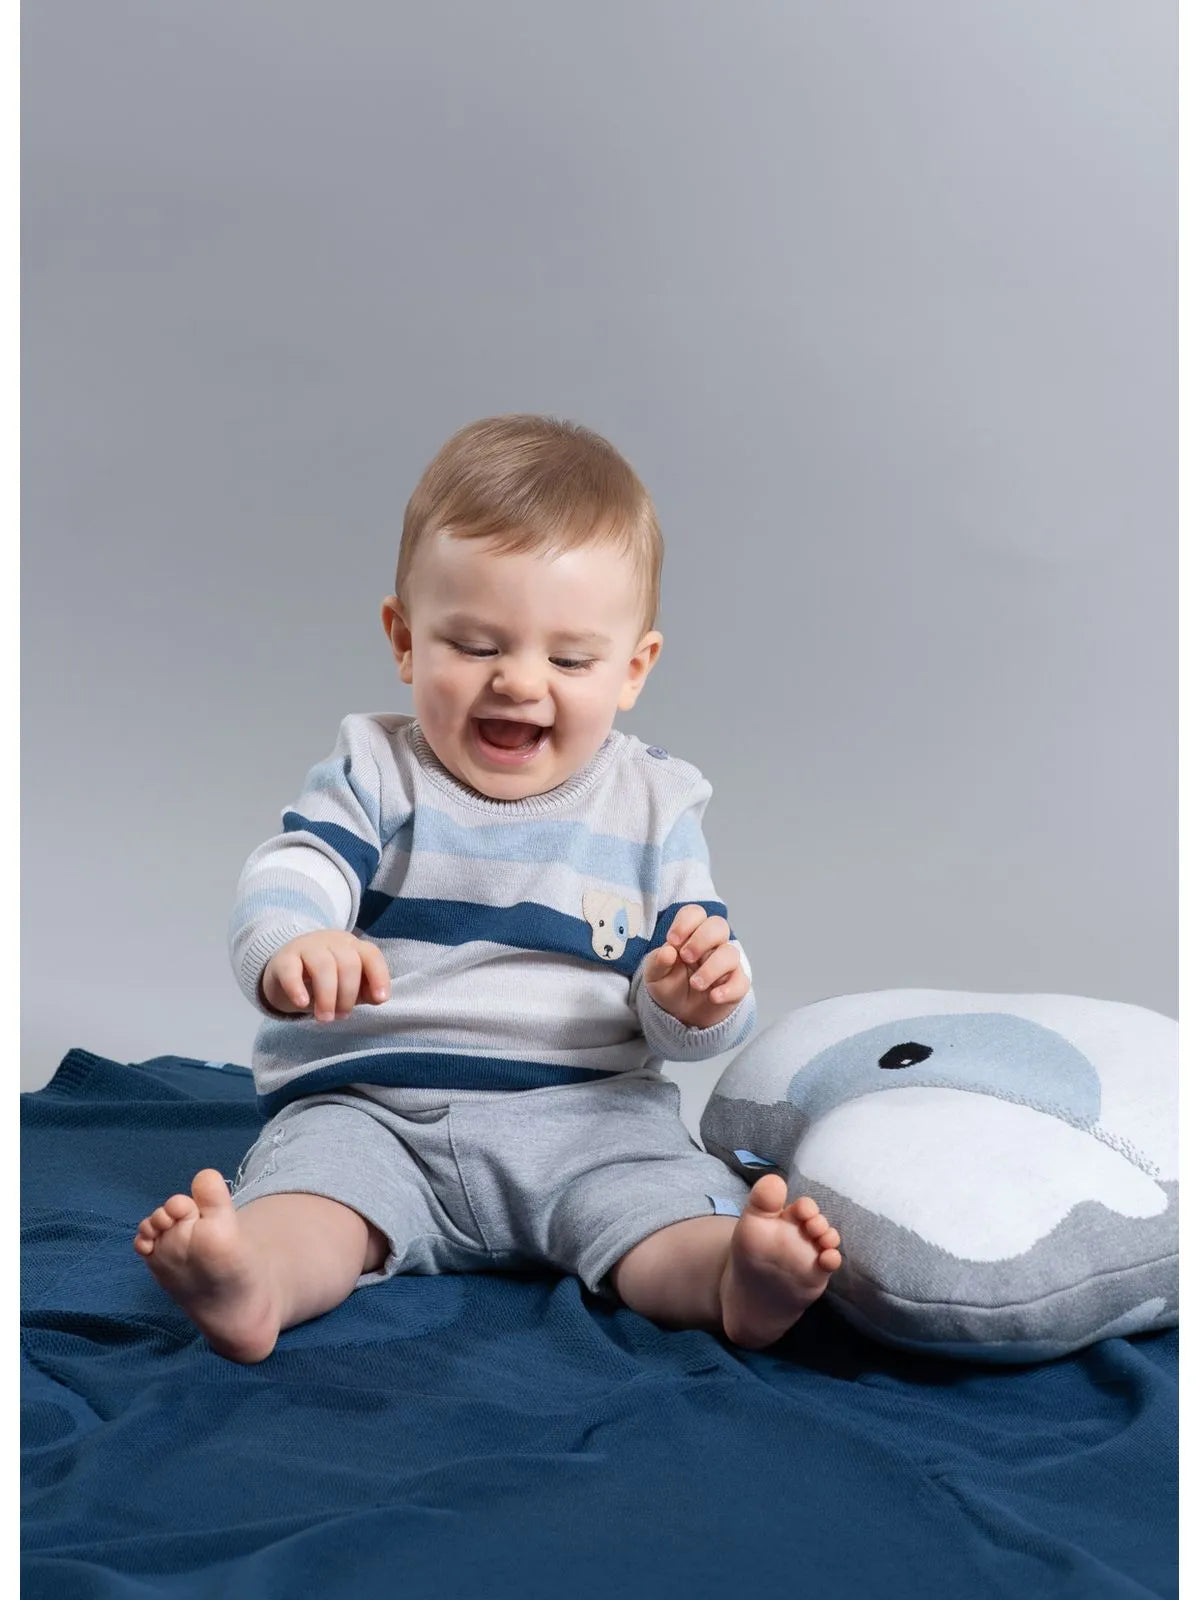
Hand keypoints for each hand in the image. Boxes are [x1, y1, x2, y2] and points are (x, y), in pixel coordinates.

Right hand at [261, 931, 390, 1022]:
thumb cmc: (323, 981)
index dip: (379, 976)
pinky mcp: (283, 959)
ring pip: (324, 966)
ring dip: (328, 996)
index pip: (371, 955)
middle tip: (341, 1016)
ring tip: (325, 1018)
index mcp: (352, 947)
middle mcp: (331, 942)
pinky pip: (291, 970)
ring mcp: (306, 947)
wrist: (283, 973)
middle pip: (348, 963)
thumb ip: (365, 991)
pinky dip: (297, 988)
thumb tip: (378, 997)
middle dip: (348, 994)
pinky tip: (302, 1003)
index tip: (380, 999)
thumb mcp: (347, 987)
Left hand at [641, 905, 749, 1030]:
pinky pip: (741, 982)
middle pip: (719, 925)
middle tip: (686, 958)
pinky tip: (713, 997)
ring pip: (731, 953)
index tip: (673, 941)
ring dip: (712, 968)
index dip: (686, 922)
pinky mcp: (736, 985)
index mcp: (691, 935)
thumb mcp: (654, 975)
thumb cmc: (669, 986)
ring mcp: (726, 965)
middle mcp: (712, 945)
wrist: (680, 1014)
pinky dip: (728, 990)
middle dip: (702, 939)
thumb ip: (657, 962)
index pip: (695, 913)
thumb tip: (667, 950)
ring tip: (695, 984)